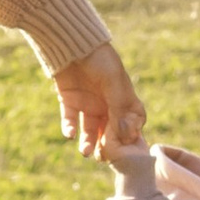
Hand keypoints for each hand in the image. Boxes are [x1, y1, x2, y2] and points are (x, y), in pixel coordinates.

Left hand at [53, 40, 144, 156]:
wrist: (72, 42)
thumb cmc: (100, 58)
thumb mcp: (114, 81)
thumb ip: (119, 107)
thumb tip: (126, 135)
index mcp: (122, 98)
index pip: (131, 123)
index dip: (129, 134)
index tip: (125, 143)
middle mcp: (106, 103)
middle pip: (108, 131)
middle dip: (106, 145)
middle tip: (103, 156)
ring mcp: (87, 103)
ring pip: (89, 129)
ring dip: (87, 141)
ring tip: (85, 152)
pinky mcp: (69, 101)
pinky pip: (70, 120)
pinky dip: (70, 128)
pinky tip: (70, 134)